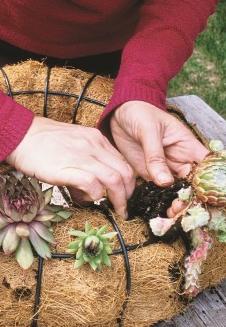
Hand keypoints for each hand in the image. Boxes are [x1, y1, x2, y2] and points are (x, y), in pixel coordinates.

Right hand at [5, 116, 134, 218]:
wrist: (20, 134)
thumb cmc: (41, 141)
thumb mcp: (73, 141)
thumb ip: (87, 159)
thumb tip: (92, 186)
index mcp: (95, 137)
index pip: (122, 161)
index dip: (128, 181)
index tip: (124, 194)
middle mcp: (93, 145)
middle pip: (125, 172)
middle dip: (128, 194)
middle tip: (123, 207)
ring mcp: (81, 156)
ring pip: (114, 179)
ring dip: (118, 199)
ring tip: (116, 210)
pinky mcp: (66, 168)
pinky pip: (92, 184)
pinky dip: (96, 195)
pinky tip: (90, 200)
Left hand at [110, 101, 207, 215]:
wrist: (119, 113)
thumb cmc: (140, 113)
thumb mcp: (148, 130)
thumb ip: (155, 155)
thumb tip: (164, 181)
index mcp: (187, 146)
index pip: (205, 167)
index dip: (208, 183)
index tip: (202, 197)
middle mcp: (179, 160)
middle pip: (192, 184)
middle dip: (189, 199)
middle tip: (179, 209)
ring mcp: (164, 169)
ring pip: (175, 191)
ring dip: (174, 204)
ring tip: (169, 213)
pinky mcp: (149, 174)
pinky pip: (156, 191)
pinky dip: (157, 202)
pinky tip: (156, 210)